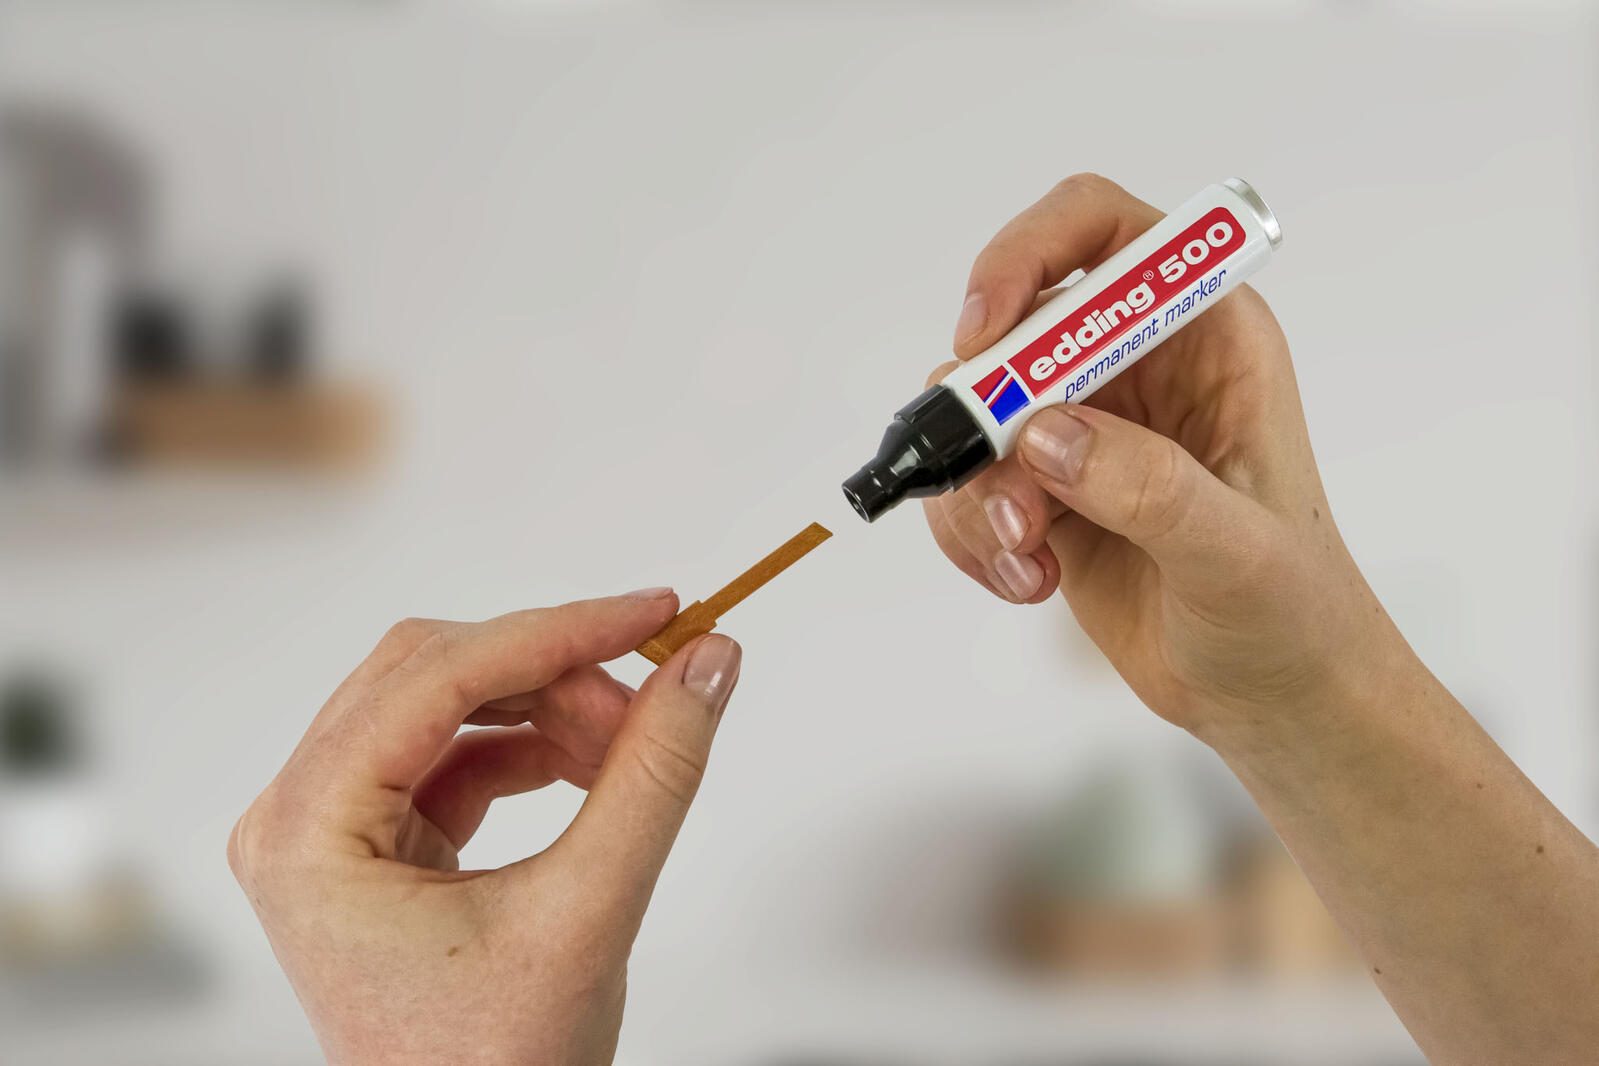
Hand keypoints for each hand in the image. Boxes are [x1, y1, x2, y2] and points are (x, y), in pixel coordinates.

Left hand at [228, 590, 740, 1065]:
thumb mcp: (587, 915)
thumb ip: (653, 778)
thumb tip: (707, 667)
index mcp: (307, 836)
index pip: (435, 678)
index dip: (556, 631)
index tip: (655, 612)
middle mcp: (298, 820)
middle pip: (432, 675)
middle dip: (554, 674)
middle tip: (653, 694)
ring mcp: (330, 832)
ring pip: (447, 704)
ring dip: (548, 709)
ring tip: (630, 747)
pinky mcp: (373, 844)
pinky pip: (454, 754)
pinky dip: (531, 748)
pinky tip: (594, 768)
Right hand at [924, 174, 1398, 734]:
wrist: (1272, 696)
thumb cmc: (1293, 613)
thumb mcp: (1238, 552)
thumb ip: (1150, 486)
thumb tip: (1044, 436)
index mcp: (1204, 333)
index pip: (1098, 228)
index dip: (1028, 253)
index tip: (985, 332)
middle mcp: (1135, 364)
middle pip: (1010, 328)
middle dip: (987, 418)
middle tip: (1013, 504)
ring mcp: (1083, 427)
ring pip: (971, 414)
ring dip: (977, 492)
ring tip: (1029, 561)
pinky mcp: (1044, 489)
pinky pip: (964, 483)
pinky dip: (972, 534)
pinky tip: (1029, 583)